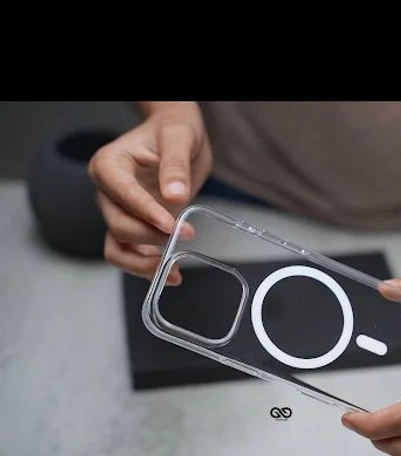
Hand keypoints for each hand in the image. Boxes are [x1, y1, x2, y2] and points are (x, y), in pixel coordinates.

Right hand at [88, 102, 212, 284]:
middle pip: (118, 225)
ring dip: (143, 264)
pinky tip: (172, 273)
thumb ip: (175, 164)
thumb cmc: (174, 131)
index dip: (145, 213)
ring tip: (173, 272)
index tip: (171, 224)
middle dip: (151, 237)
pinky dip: (147, 268)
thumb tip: (174, 196)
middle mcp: (108, 192)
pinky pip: (131, 255)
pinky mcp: (134, 228)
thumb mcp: (179, 136)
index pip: (122, 194)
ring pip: (118, 248)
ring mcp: (119, 213)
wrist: (178, 138)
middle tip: (186, 234)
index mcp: (110, 165)